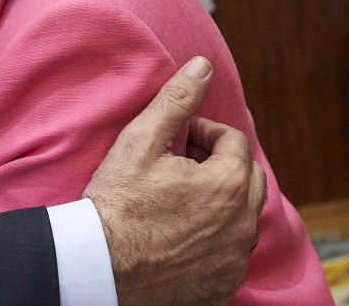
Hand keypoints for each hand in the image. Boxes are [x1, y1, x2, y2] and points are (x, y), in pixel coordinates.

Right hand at [83, 57, 265, 305]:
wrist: (99, 266)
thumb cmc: (116, 204)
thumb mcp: (141, 141)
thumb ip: (177, 100)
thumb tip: (203, 66)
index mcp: (229, 185)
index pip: (235, 141)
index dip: (206, 131)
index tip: (180, 137)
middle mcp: (242, 225)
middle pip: (249, 178)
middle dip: (222, 163)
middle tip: (184, 163)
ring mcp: (234, 260)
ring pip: (243, 217)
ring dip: (222, 200)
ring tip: (182, 196)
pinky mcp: (222, 285)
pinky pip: (231, 253)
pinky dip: (216, 238)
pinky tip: (183, 232)